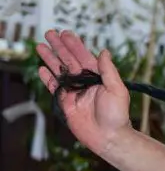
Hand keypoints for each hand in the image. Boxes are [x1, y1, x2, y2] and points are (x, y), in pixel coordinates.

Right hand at [36, 30, 131, 155]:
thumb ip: (108, 70)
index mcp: (97, 78)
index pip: (84, 57)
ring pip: (59, 71)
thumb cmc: (117, 115)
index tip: (66, 34)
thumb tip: (104, 51)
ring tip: (41, 46)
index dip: (75, 45)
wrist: (109, 137)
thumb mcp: (117, 90)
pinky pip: (54, 87)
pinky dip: (47, 78)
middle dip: (59, 47)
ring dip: (50, 59)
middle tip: (50, 33)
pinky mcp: (65, 102)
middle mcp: (84, 83)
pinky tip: (41, 69)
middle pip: (68, 61)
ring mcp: (74, 92)